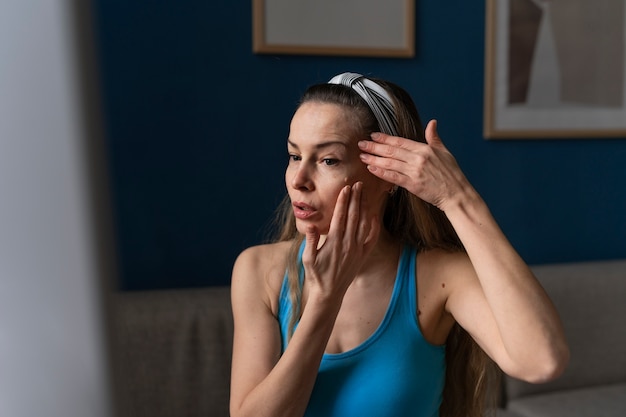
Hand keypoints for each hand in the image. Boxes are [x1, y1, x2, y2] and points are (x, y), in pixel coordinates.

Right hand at [302, 182, 379, 300]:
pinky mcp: (363, 255)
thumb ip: (310, 240)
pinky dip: (374, 225)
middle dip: (356, 198)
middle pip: (353, 216)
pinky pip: (371, 238)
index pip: (340, 216)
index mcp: (334, 242)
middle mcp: (348, 243)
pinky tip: (374, 215)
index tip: (346, 188)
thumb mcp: (308, 258)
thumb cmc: (316, 275)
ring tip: (365, 194)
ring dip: (364, 207)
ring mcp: (357, 249)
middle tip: (358, 184)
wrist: (329, 293)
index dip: (343, 201)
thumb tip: (310, 225)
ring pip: (363, 224)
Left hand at [358, 120, 472, 210]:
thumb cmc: (451, 173)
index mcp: (424, 149)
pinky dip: (381, 173)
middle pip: (391, 151)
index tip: (373, 135)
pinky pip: (393, 177)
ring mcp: (414, 172)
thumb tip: (432, 122)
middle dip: (374, 147)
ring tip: (362, 156)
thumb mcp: (444, 152)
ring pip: (389, 163)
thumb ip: (434, 138)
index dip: (385, 138)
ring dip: (374, 159)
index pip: (400, 141)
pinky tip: (371, 169)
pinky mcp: (412, 185)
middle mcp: (418, 159)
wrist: (456, 193)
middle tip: (361, 144)